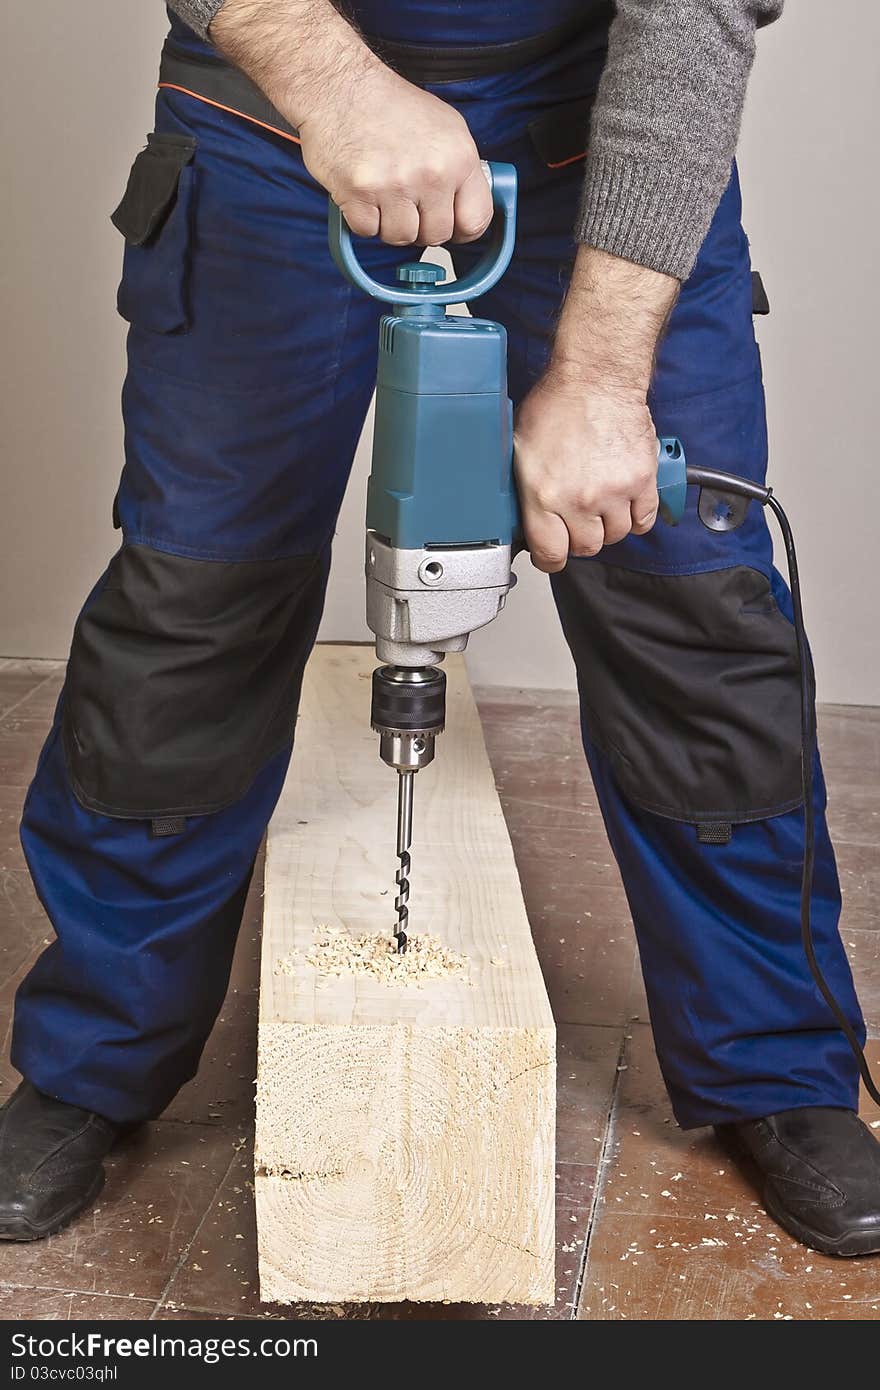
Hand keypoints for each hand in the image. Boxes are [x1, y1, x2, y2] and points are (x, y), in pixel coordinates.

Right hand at [211, 0, 491, 246]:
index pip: (476, 220)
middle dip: (421, 226)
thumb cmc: (390, 104)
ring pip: (402, 238)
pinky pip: (368, 231)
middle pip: (436, 235)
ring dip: (390, 224)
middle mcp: (431, 173)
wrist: (339, 85)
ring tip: (383, 194)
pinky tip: (362, 192)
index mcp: (459, 157)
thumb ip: (461, 170)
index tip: (450, 224)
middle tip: (407, 203)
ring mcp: (394, 185)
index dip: (462, 229)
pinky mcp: (359, 193)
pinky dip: (363, 219)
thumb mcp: (445, 126)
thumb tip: (467, 206)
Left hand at [513, 246, 678, 570]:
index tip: (552, 554)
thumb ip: (522, 489)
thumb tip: (519, 518)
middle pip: (587, 547)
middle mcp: (580, 498)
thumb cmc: (557, 404)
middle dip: (580, 538)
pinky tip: (624, 505)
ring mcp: (614, 492)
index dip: (551, 558)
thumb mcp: (519, 449)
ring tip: (600, 507)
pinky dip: (636, 518)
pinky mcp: (642, 480)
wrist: (597, 377)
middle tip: (576, 521)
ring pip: (616, 535)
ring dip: (608, 526)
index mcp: (543, 494)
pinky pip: (643, 520)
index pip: (551, 554)